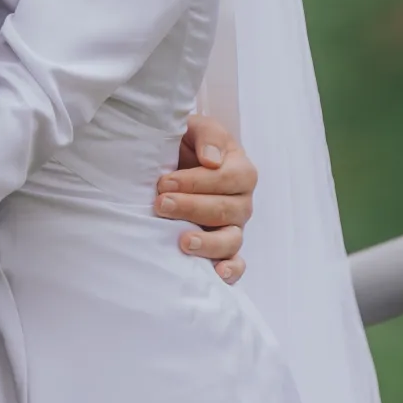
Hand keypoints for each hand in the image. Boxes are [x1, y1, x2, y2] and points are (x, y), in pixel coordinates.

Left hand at [157, 114, 256, 283]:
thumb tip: (212, 160)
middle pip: (225, 210)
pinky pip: (236, 264)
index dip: (195, 181)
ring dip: (208, 243)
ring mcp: (235, 227)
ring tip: (183, 242)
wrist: (173, 162)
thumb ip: (207, 135)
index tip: (164, 182)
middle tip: (160, 204)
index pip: (227, 178)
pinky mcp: (226, 249)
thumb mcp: (195, 128)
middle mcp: (242, 201)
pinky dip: (230, 271)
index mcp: (240, 169)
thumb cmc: (186, 143)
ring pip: (231, 240)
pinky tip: (216, 274)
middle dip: (191, 207)